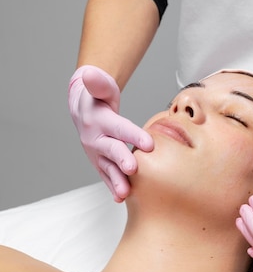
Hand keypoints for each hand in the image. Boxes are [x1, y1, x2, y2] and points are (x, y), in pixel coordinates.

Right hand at [68, 65, 153, 201]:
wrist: (84, 110)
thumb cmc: (99, 97)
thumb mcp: (101, 87)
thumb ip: (98, 82)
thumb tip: (89, 73)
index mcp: (100, 120)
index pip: (119, 128)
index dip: (133, 135)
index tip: (149, 144)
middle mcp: (96, 138)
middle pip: (111, 151)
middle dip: (122, 161)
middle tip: (133, 169)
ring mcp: (97, 153)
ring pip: (108, 168)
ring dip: (116, 181)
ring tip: (125, 193)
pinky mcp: (100, 162)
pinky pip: (107, 176)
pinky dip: (113, 187)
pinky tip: (121, 198)